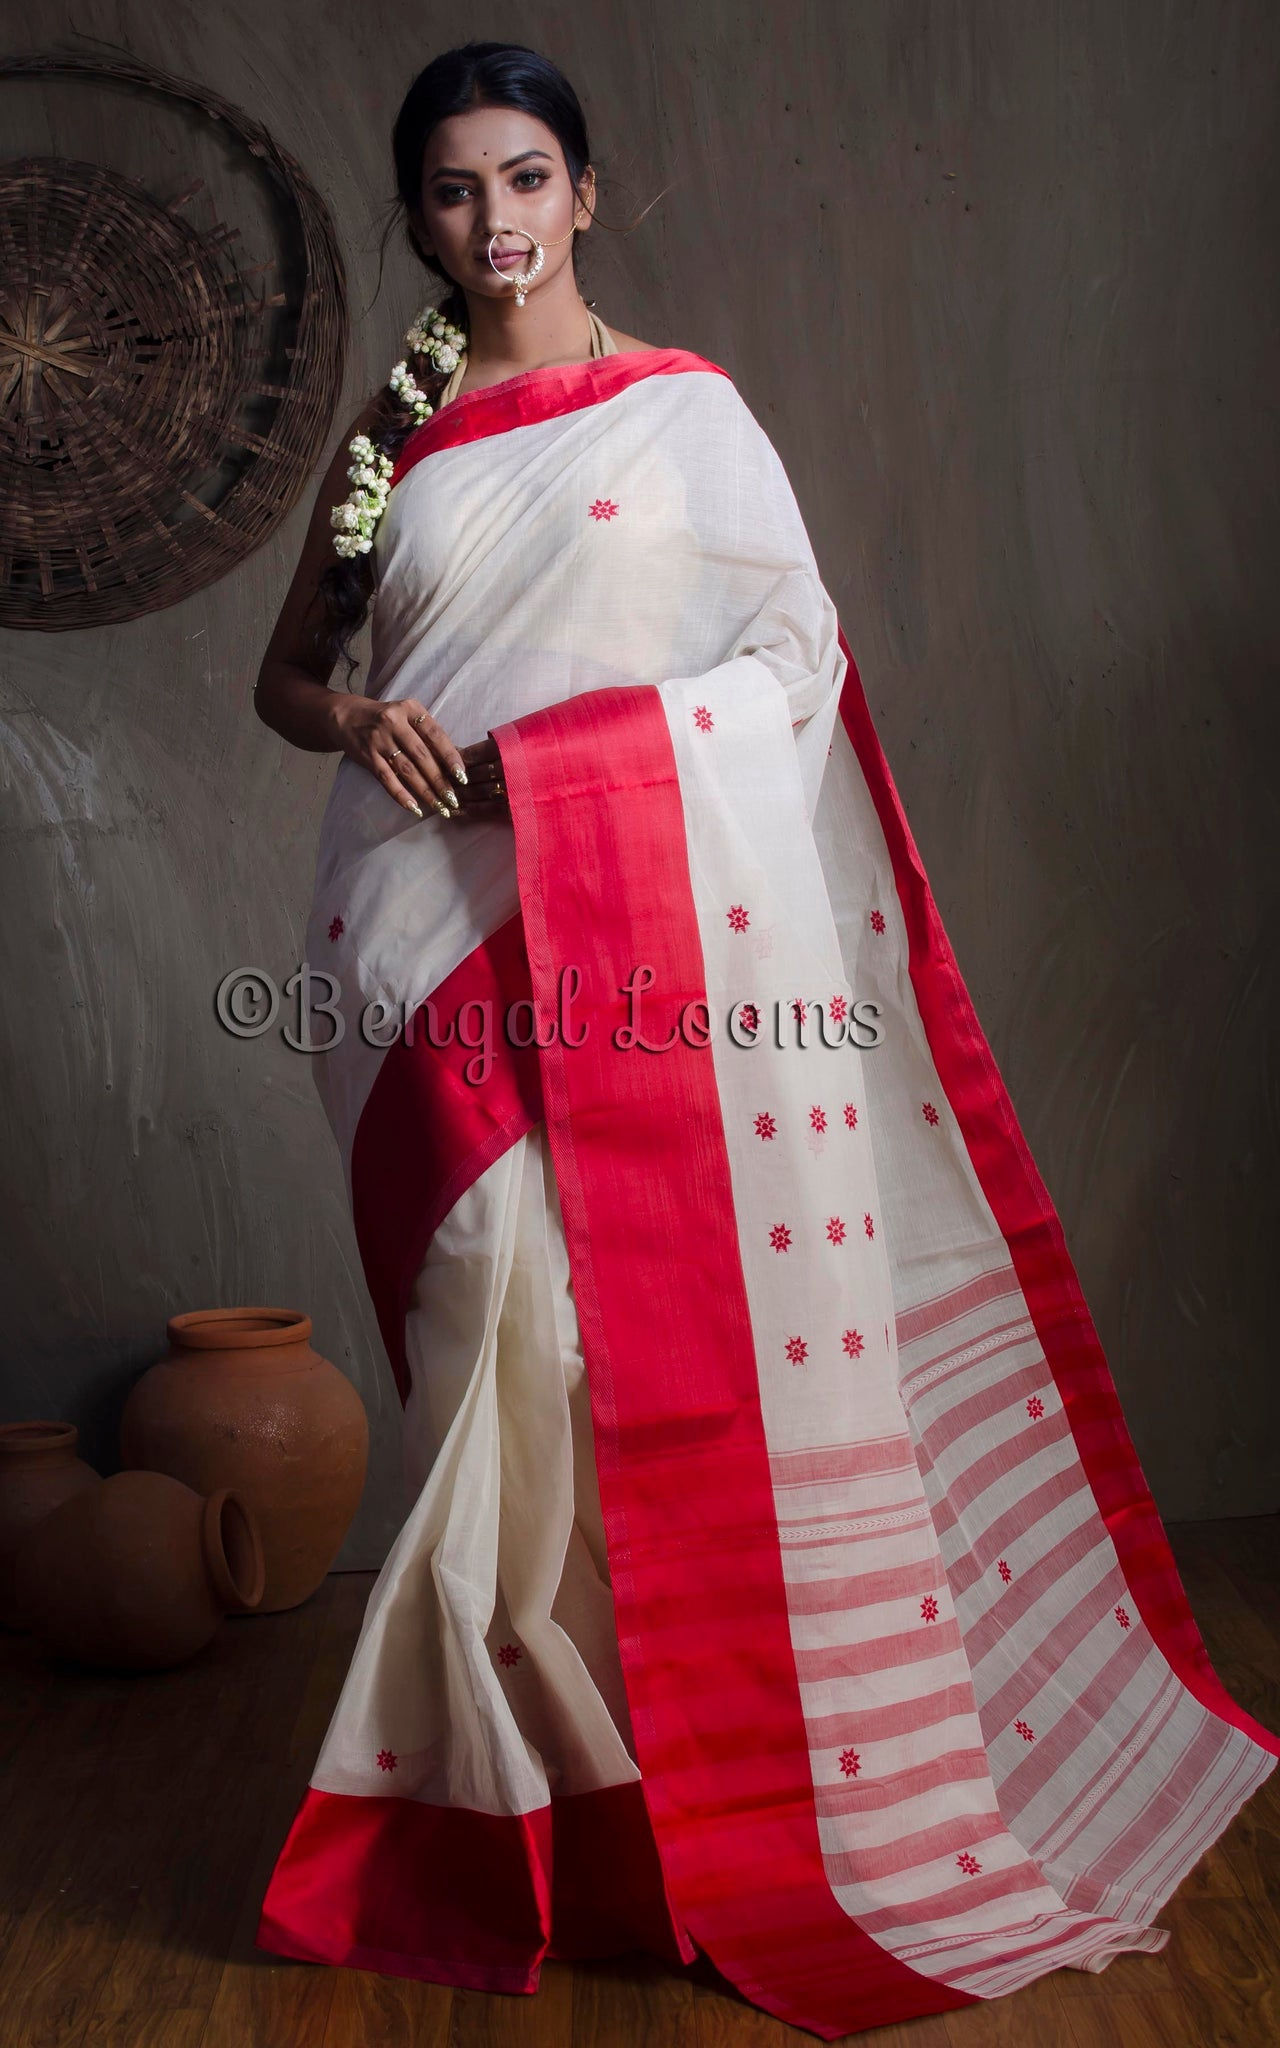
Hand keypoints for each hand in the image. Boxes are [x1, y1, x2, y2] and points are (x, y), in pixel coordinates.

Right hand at [330, 699, 508, 822]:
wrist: (345, 716)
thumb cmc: (384, 719)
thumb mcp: (406, 715)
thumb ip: (426, 733)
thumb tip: (454, 761)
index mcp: (410, 709)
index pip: (435, 734)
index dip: (450, 757)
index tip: (462, 776)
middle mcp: (394, 722)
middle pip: (422, 756)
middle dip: (440, 780)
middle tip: (453, 799)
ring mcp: (379, 740)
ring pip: (407, 770)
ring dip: (425, 791)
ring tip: (440, 807)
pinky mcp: (367, 756)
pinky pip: (387, 779)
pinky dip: (401, 795)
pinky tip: (415, 808)